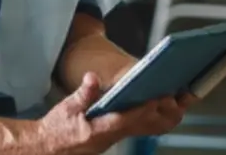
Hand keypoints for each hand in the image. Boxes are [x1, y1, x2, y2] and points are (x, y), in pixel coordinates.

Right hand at [35, 73, 194, 154]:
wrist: (49, 147)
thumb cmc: (56, 129)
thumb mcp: (66, 109)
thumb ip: (82, 94)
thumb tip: (92, 78)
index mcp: (98, 131)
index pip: (125, 120)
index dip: (142, 109)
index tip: (157, 97)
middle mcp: (111, 137)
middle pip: (142, 126)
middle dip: (161, 113)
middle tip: (177, 96)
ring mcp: (114, 138)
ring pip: (144, 129)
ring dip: (161, 116)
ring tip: (177, 99)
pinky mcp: (115, 136)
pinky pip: (139, 128)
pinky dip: (152, 116)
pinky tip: (160, 104)